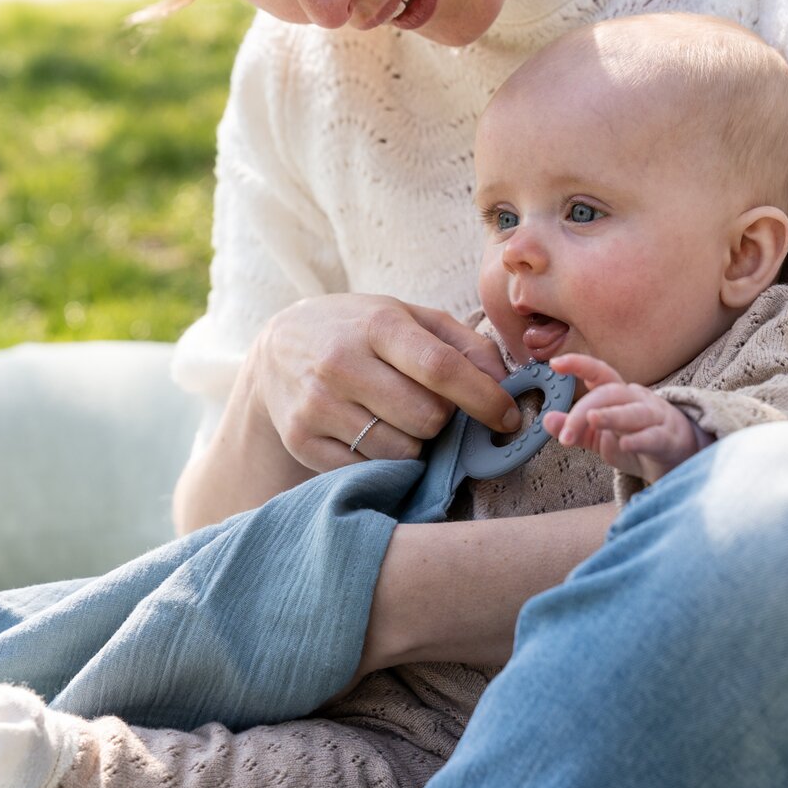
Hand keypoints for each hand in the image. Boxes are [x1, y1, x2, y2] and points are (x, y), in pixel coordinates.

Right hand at [249, 294, 520, 472]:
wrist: (279, 348)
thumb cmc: (359, 330)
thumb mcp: (409, 317)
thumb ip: (465, 344)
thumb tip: (506, 384)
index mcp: (376, 325)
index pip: (440, 368)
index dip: (484, 398)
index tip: (508, 418)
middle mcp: (341, 363)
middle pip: (426, 418)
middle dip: (444, 420)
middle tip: (431, 406)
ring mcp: (317, 405)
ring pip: (401, 451)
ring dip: (415, 443)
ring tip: (397, 419)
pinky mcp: (301, 440)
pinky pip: (368, 470)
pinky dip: (383, 460)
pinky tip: (372, 434)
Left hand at [543, 353, 711, 483]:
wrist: (677, 459)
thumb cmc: (635, 441)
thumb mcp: (599, 436)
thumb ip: (574, 428)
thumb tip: (545, 419)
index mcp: (618, 395)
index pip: (599, 373)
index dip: (578, 364)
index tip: (555, 363)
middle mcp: (637, 400)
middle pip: (610, 393)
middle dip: (584, 410)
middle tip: (565, 433)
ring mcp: (656, 418)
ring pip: (634, 412)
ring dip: (612, 416)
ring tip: (593, 419)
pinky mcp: (669, 440)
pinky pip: (655, 437)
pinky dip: (640, 440)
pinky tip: (626, 445)